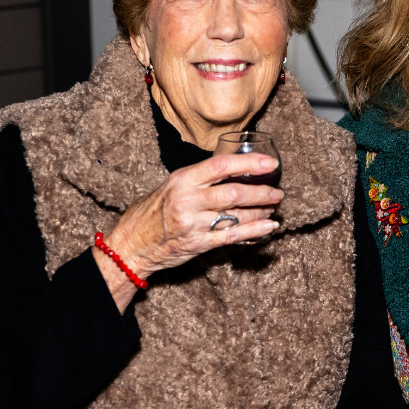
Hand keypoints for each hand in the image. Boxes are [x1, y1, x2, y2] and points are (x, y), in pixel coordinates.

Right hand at [94, 152, 282, 310]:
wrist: (132, 245)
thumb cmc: (152, 212)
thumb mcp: (171, 185)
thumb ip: (198, 179)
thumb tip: (231, 170)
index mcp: (182, 180)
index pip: (221, 166)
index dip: (249, 163)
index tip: (269, 163)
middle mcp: (188, 200)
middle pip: (235, 192)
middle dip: (262, 192)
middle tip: (277, 191)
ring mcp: (194, 224)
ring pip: (238, 215)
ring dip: (261, 211)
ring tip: (272, 208)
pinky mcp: (199, 244)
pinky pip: (233, 236)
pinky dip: (255, 231)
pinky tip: (269, 227)